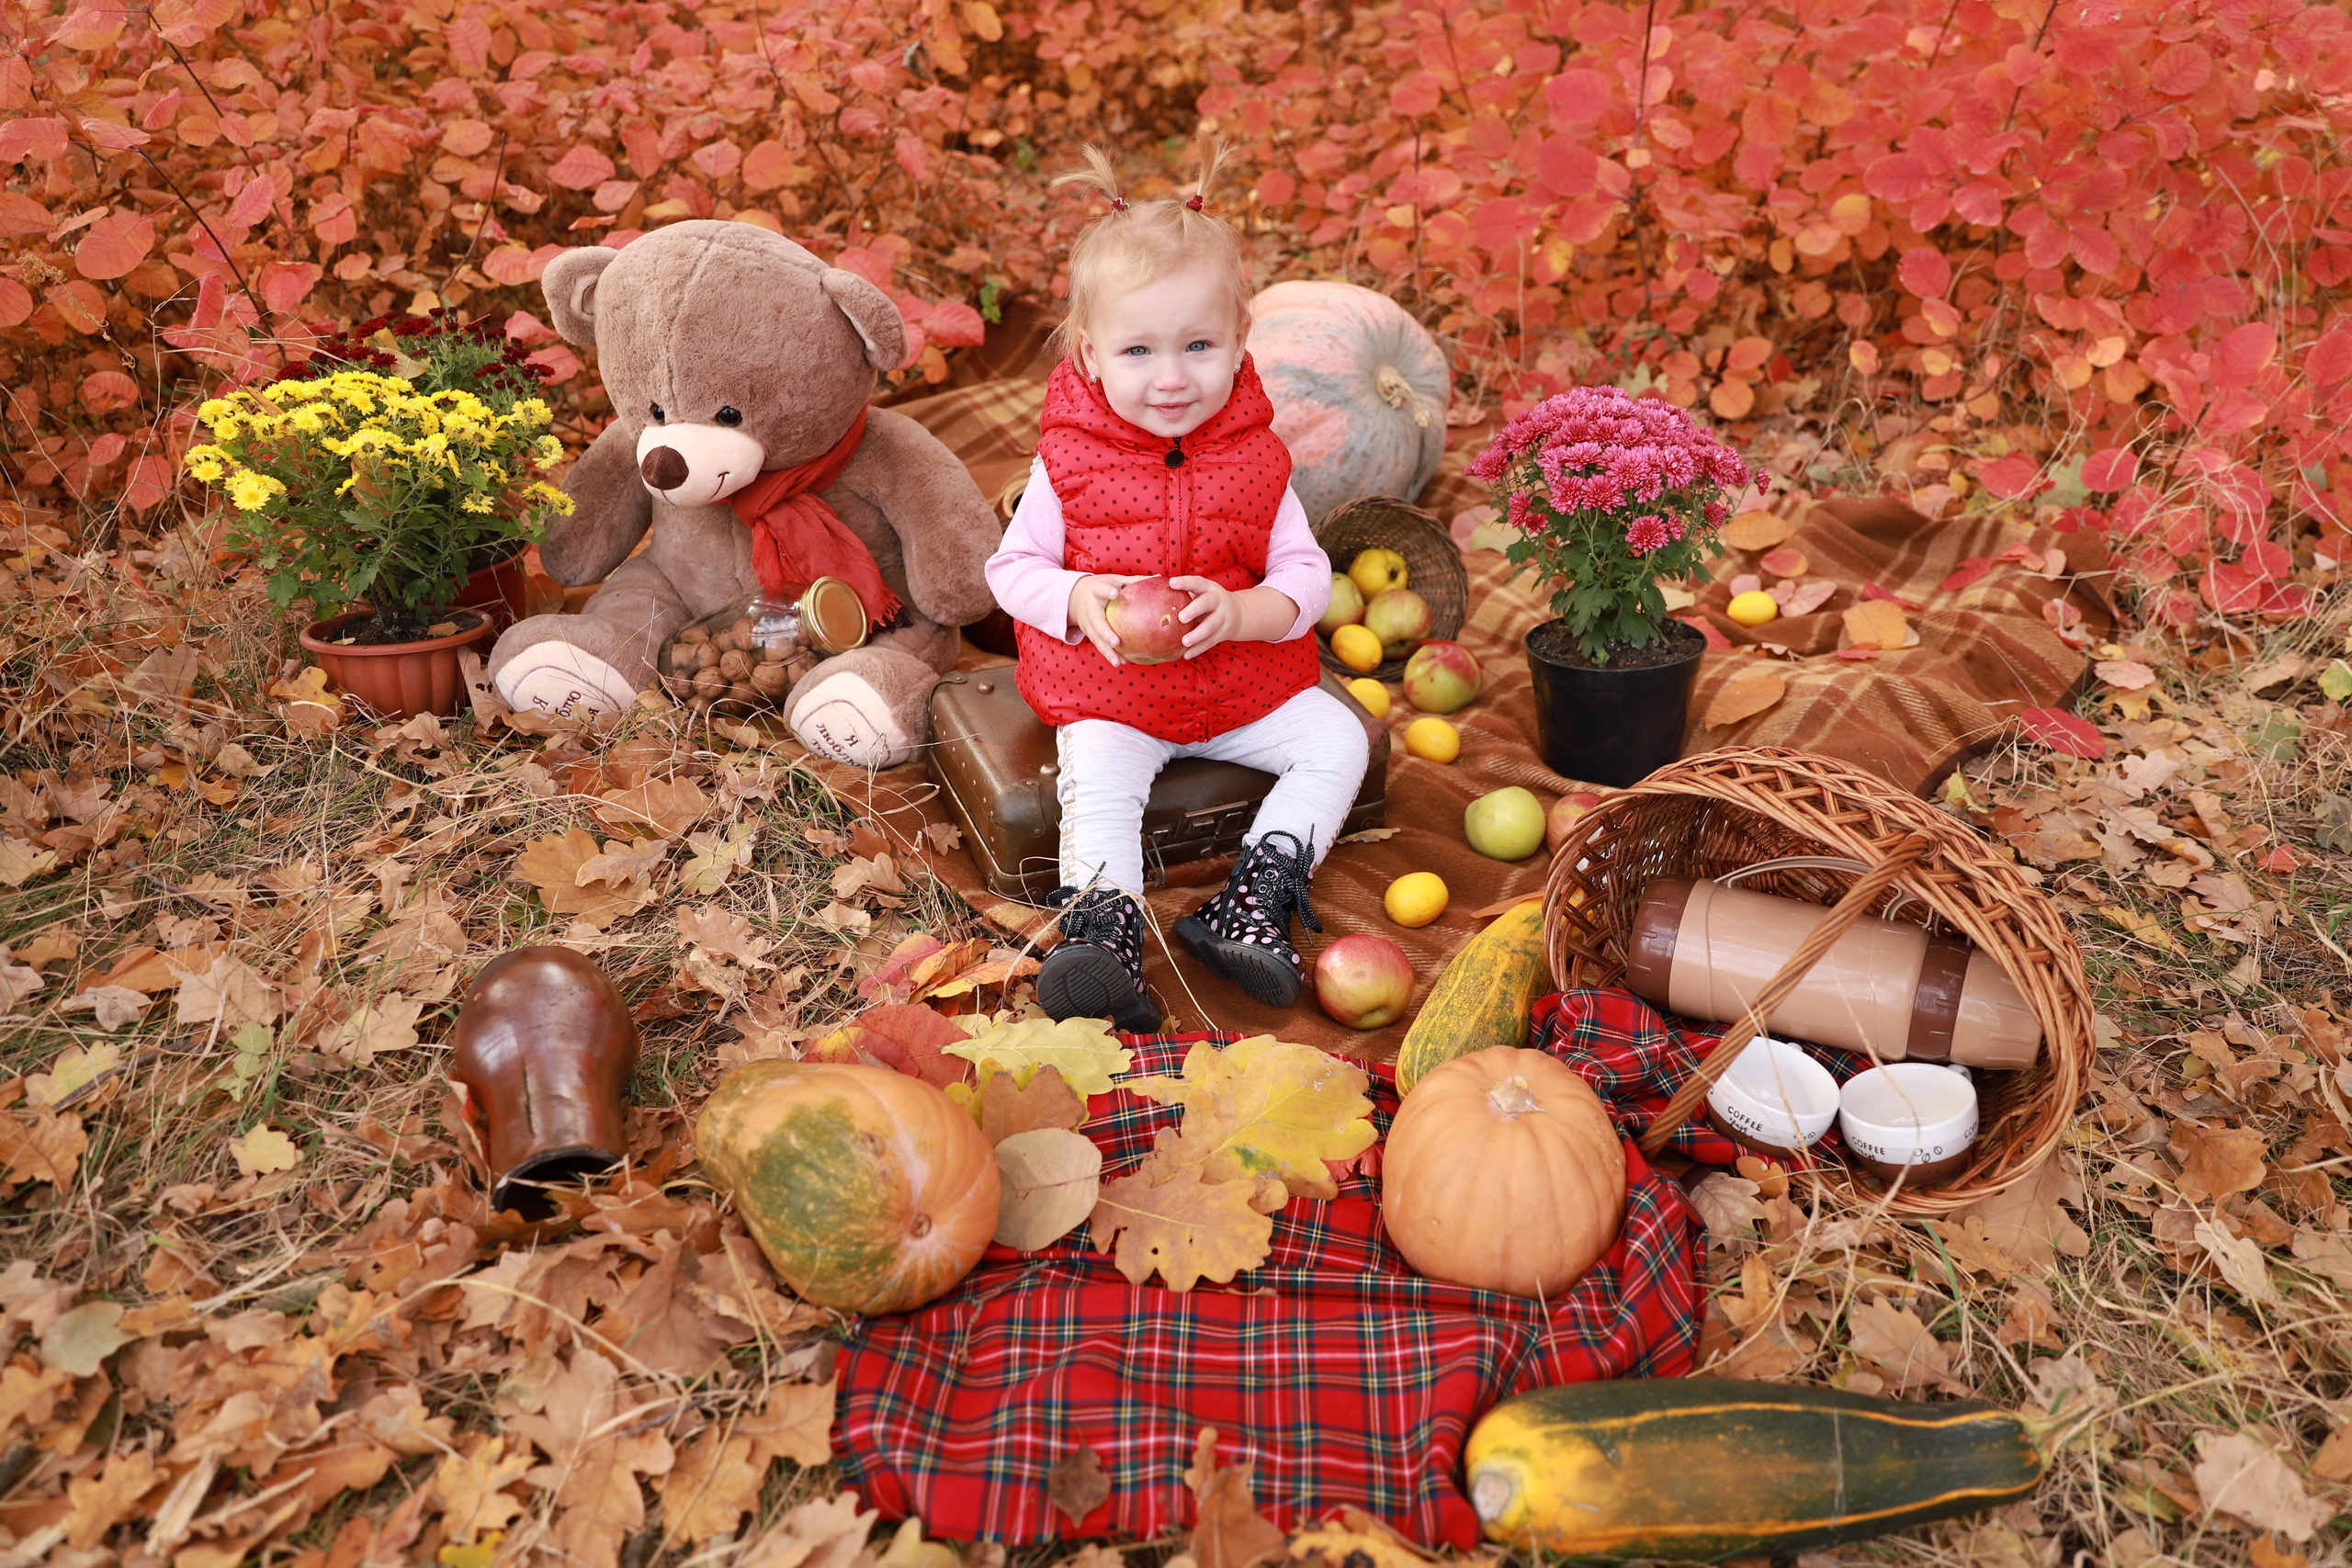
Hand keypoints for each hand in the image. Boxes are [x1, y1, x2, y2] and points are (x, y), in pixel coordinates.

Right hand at [1067, 573, 1139, 664]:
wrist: (1076, 596)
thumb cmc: (1102, 587)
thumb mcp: (1115, 581)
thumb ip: (1134, 581)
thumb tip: (1158, 578)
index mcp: (1096, 591)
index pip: (1100, 589)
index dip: (1106, 591)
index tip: (1115, 593)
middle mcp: (1090, 608)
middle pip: (1096, 621)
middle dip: (1105, 632)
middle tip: (1116, 642)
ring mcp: (1087, 623)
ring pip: (1096, 638)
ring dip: (1107, 651)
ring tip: (1118, 662)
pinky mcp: (1088, 633)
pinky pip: (1099, 645)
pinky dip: (1109, 654)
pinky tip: (1120, 662)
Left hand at [1171, 577, 1298, 656]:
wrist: (1238, 613)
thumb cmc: (1208, 601)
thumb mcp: (1201, 592)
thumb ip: (1183, 591)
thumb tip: (1154, 583)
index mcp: (1209, 588)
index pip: (1197, 583)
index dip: (1185, 583)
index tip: (1171, 583)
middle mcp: (1218, 600)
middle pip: (1207, 603)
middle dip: (1194, 610)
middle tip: (1181, 618)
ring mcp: (1223, 617)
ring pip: (1211, 626)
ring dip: (1197, 634)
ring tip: (1184, 641)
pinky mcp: (1224, 633)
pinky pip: (1210, 642)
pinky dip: (1198, 649)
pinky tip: (1186, 654)